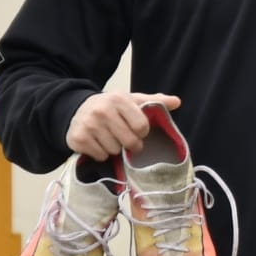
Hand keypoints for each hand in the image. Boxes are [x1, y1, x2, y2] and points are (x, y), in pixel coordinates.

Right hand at [65, 90, 180, 159]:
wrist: (78, 109)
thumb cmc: (112, 107)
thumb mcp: (132, 101)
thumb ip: (155, 101)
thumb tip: (177, 101)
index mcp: (119, 99)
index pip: (142, 126)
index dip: (142, 132)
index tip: (136, 129)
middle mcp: (102, 110)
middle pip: (129, 142)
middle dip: (130, 144)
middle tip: (124, 138)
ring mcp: (89, 125)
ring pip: (114, 151)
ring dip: (114, 148)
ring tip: (109, 138)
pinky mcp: (78, 138)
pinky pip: (100, 156)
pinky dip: (101, 153)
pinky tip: (98, 142)